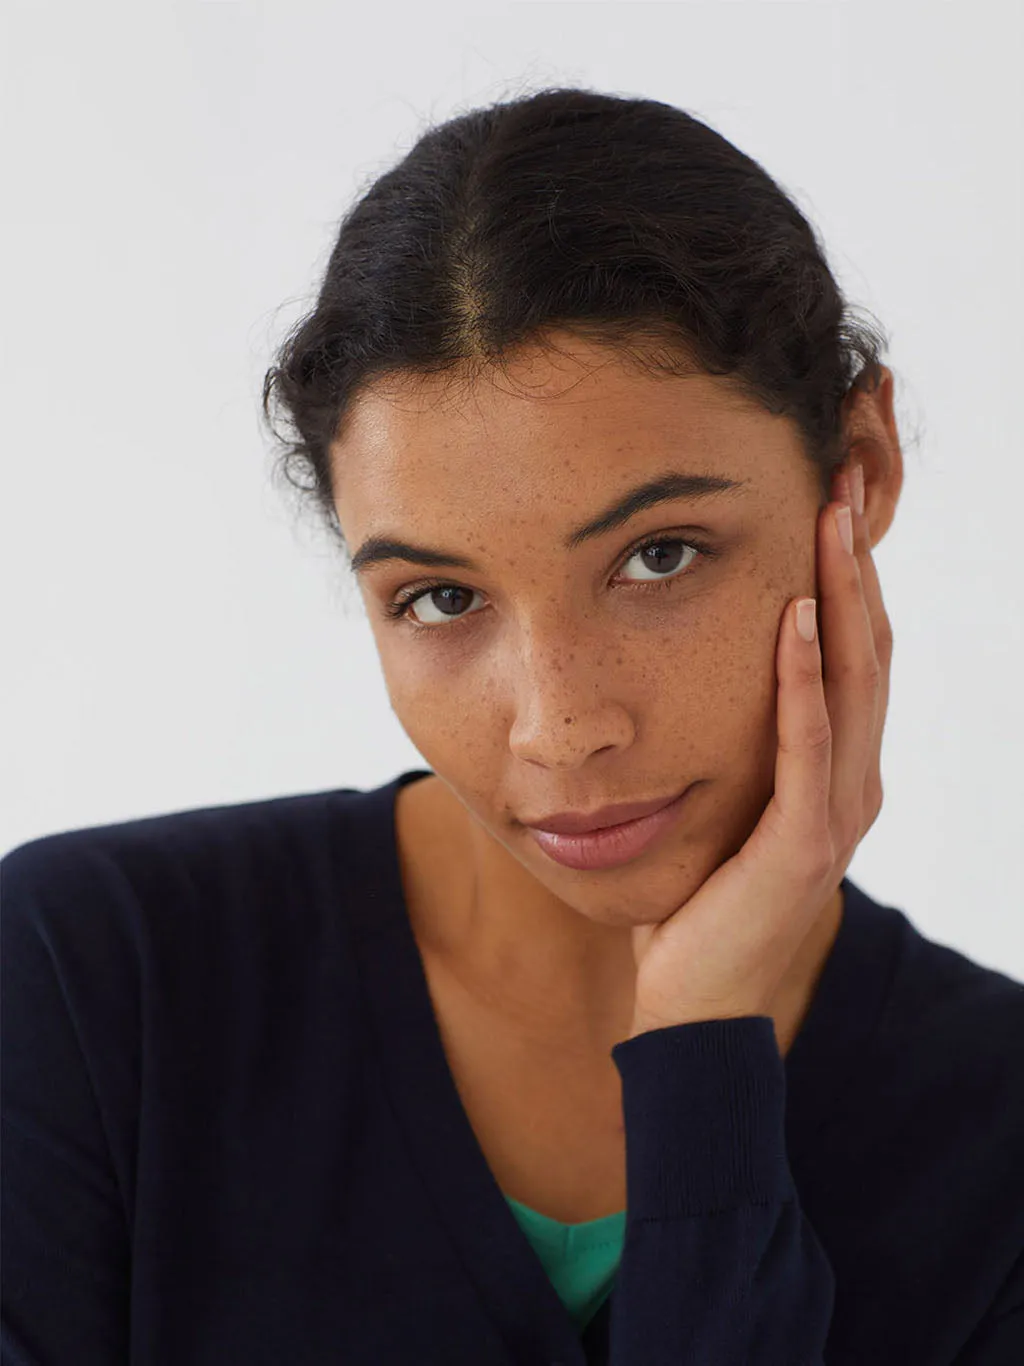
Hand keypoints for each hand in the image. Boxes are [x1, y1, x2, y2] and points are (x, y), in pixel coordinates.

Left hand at [628, 462, 891, 1041]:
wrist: (697, 1003)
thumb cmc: (703, 896)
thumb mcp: (726, 800)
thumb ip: (737, 743)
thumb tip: (696, 676)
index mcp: (834, 766)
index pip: (852, 650)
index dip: (849, 572)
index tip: (829, 494)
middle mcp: (852, 780)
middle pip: (867, 648)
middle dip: (856, 559)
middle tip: (843, 472)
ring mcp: (837, 814)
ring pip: (852, 682)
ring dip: (843, 596)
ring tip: (830, 516)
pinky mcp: (804, 846)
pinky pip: (807, 747)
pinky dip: (802, 679)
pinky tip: (793, 617)